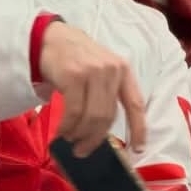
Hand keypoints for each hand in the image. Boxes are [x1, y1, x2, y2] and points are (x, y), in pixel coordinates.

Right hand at [38, 21, 146, 156]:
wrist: (51, 39)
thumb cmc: (75, 60)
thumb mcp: (99, 72)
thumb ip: (105, 94)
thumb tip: (100, 130)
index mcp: (123, 71)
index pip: (135, 103)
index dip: (138, 128)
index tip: (137, 149)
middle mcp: (112, 70)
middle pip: (107, 116)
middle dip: (94, 139)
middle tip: (82, 151)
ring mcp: (93, 72)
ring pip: (92, 117)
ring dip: (79, 135)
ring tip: (70, 140)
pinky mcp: (74, 76)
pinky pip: (73, 111)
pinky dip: (67, 127)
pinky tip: (61, 131)